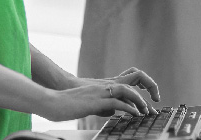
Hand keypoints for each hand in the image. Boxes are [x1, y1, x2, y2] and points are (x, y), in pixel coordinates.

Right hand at [37, 80, 151, 121]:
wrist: (51, 102)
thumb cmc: (64, 105)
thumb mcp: (86, 105)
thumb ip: (100, 106)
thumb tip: (111, 111)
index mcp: (99, 88)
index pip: (122, 87)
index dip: (134, 96)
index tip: (142, 107)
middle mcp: (101, 88)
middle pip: (128, 86)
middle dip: (141, 97)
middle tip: (149, 110)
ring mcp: (98, 93)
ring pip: (126, 91)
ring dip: (138, 101)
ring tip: (145, 111)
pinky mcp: (95, 101)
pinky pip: (117, 103)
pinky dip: (128, 108)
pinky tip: (134, 114)